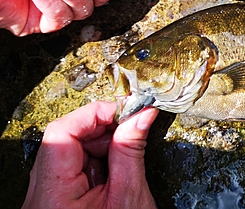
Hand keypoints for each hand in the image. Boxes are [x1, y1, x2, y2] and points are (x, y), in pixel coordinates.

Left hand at [21, 101, 158, 208]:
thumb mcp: (130, 196)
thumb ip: (131, 150)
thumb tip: (141, 115)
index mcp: (53, 195)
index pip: (62, 133)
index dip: (95, 114)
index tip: (125, 110)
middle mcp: (41, 193)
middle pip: (65, 138)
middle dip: (102, 130)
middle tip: (132, 128)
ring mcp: (46, 195)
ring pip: (70, 150)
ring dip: (101, 145)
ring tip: (125, 157)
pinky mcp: (55, 198)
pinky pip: (73, 165)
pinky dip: (97, 160)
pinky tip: (115, 170)